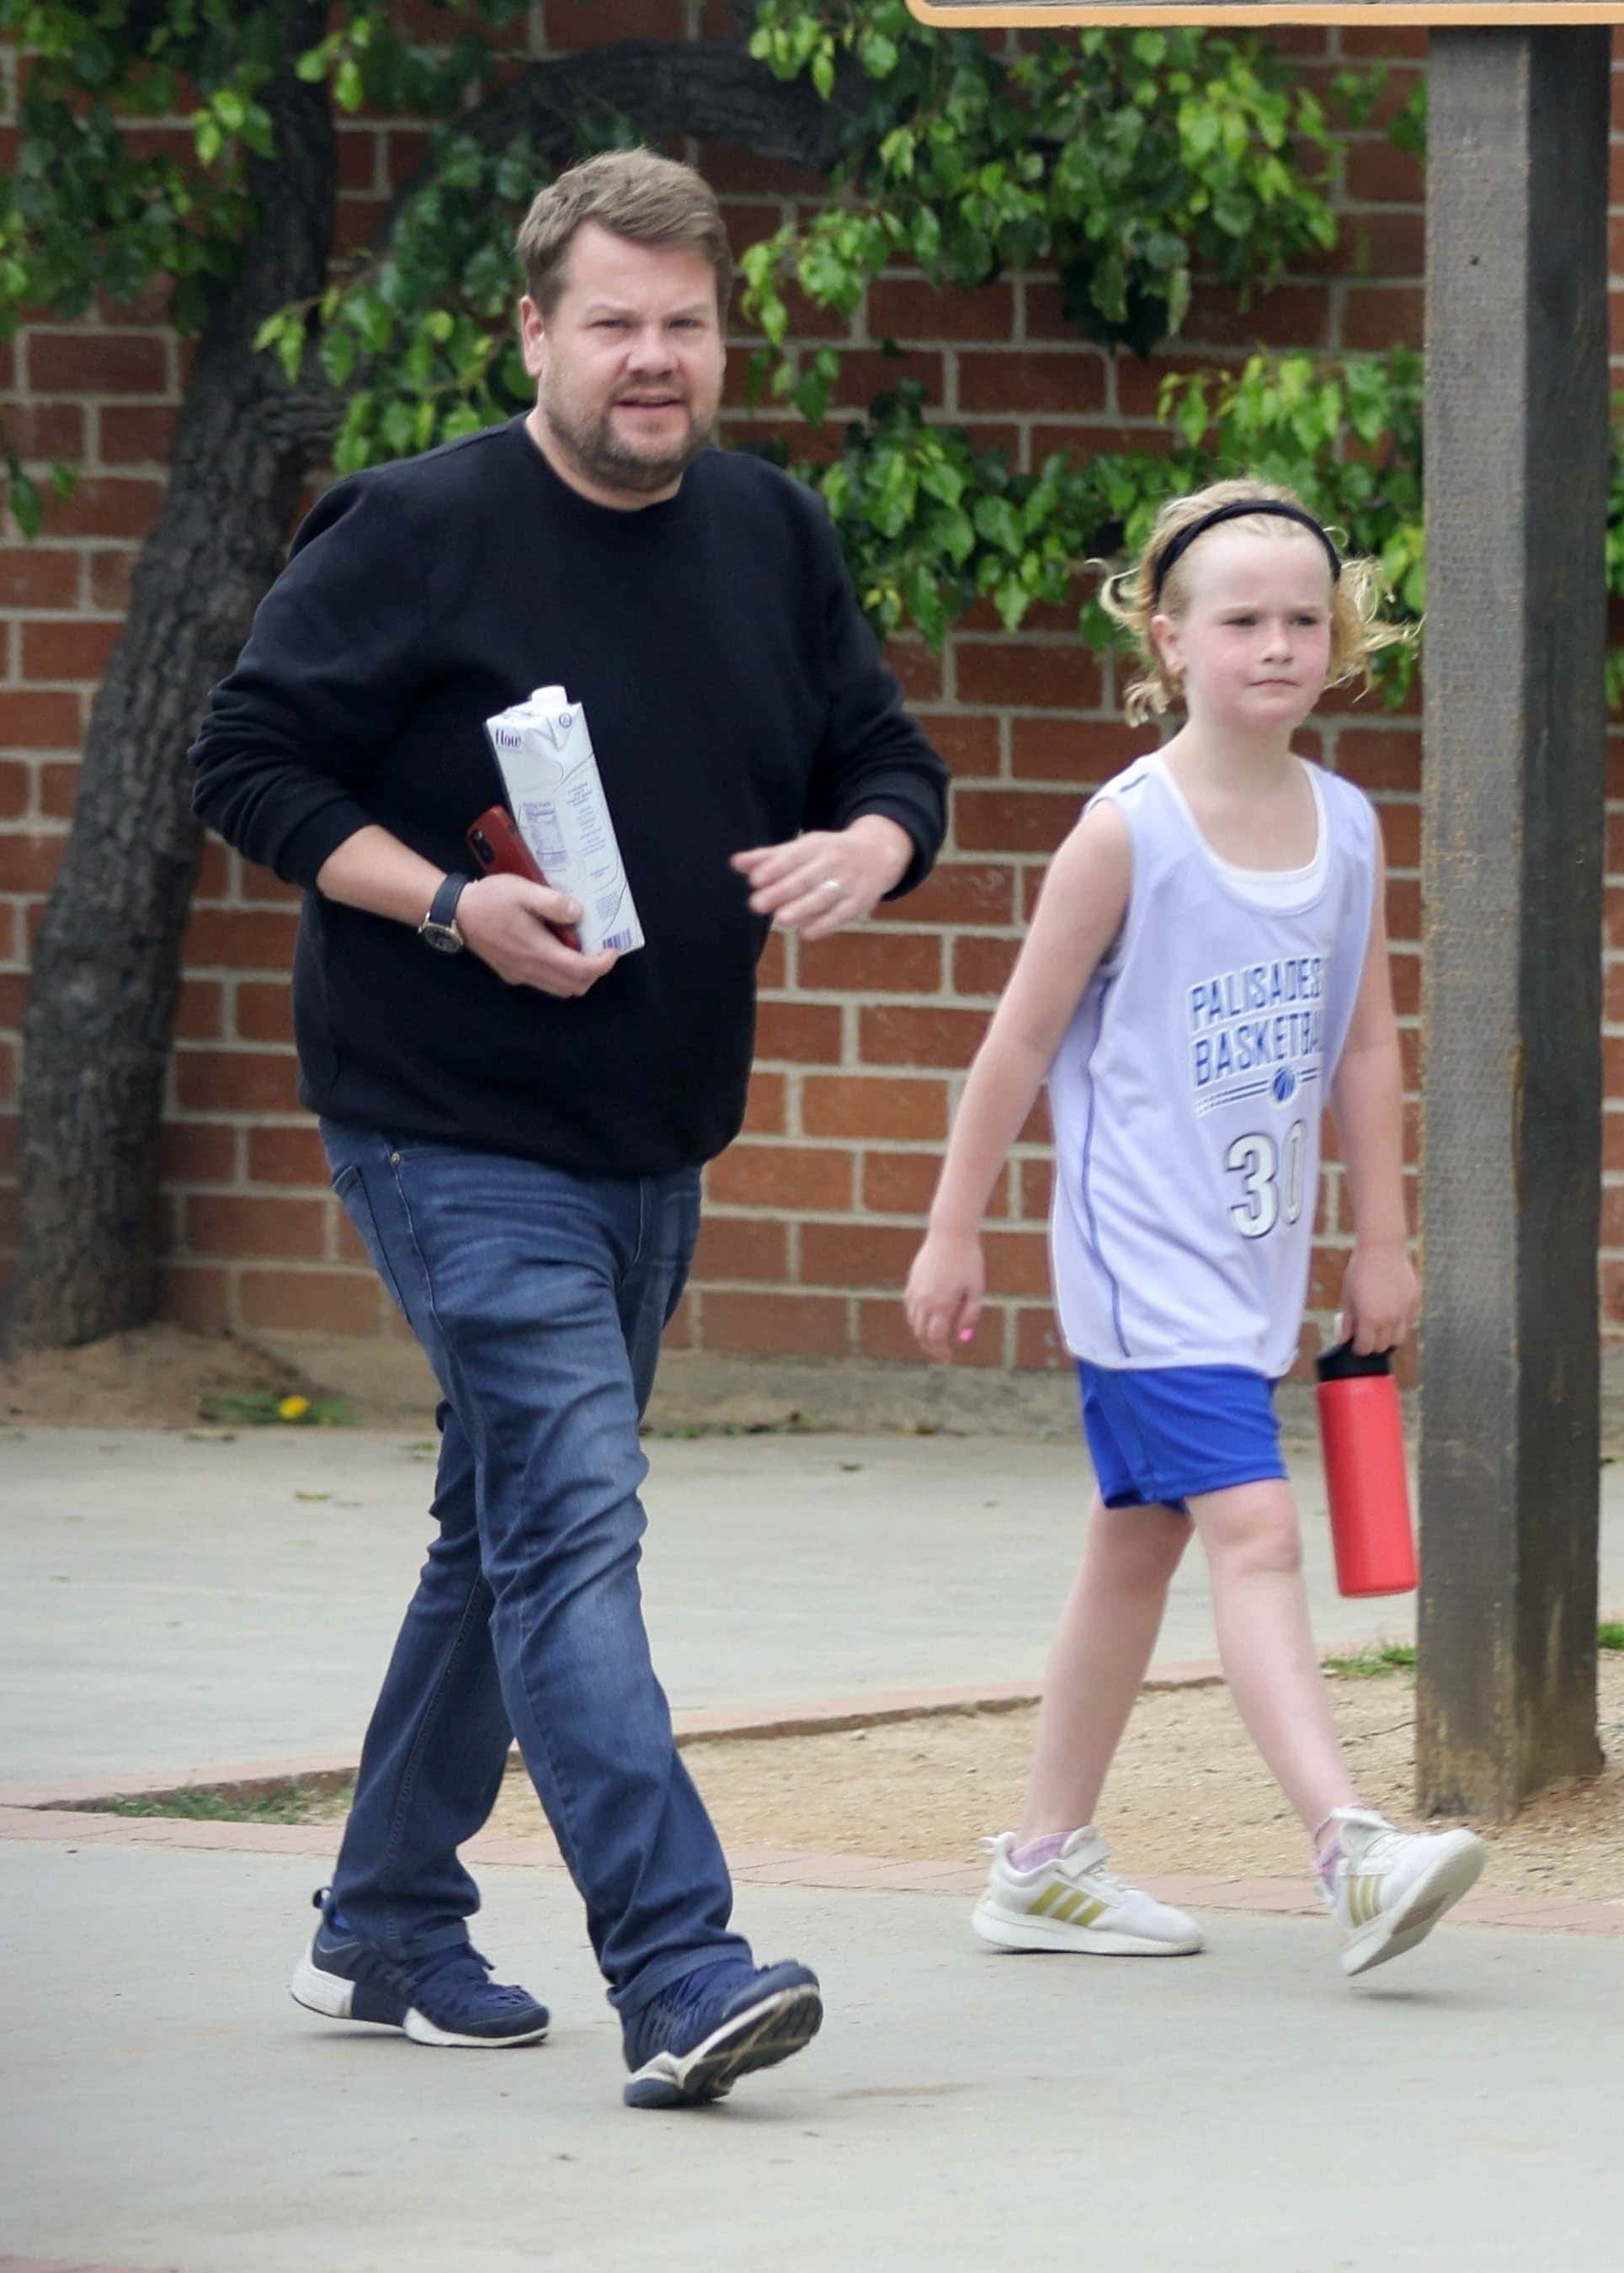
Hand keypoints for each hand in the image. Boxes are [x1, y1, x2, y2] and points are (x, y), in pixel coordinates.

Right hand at [456, 874, 617, 998]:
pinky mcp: (510, 973)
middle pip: (573, 986)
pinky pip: (543, 983)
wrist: (454, 913)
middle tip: (599, 949)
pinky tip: (556, 950)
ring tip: (581, 950)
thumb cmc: (489, 900)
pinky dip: (558, 974)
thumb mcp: (523, 891)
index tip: (612, 949)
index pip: (581, 971)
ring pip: (559, 988)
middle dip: (593, 972)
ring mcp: (519, 975)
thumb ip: (553, 903)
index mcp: (538, 951)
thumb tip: (578, 914)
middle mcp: (530, 970)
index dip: (602, 964)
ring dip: (576, 975)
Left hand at [731, 815, 911, 939]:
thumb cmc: (829, 852)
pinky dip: (825, 924)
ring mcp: (848, 883)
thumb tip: (735, 863)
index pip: (793, 857)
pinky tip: (806, 933)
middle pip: (805, 878)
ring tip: (781, 919)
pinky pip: (842, 914)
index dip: (774, 868)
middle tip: (757, 904)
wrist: (878, 853)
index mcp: (815, 846)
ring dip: (803, 908)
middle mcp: (833, 863)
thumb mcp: (802, 848)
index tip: (754, 880)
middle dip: (782, 891)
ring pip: (824, 896)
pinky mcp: (860, 902)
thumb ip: (769, 857)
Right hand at [905, 1228, 984, 1361]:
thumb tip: (963, 1336)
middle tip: (941, 1352)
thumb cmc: (968, 1261)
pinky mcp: (912, 1282)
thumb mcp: (976, 1289)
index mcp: (942, 1305)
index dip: (941, 1352)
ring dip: (922, 1334)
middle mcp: (925, 1301)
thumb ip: (970, 1314)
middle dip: (930, 1347)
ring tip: (934, 1338)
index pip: (936, 1338)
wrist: (950, 1234)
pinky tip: (925, 1319)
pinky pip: (910, 1307)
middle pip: (921, 1333)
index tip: (947, 1358)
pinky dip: (916, 1319)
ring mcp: (916, 1291)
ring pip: (913, 1322)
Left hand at [1339, 1239, 1418, 1355]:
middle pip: (1383, 1346)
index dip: (1358, 1349)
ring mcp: (1405, 1311)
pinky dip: (1402, 1324)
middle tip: (1365, 1337)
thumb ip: (1348, 1321)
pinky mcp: (1415, 1302)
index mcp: (1370, 1319)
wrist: (1382, 1249)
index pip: (1366, 1348)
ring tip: (1380, 1329)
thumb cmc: (1360, 1271)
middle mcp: (1390, 1319)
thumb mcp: (1348, 1296)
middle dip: (1372, 1345)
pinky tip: (1392, 1315)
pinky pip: (1410, 1322)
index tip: (1355, 1345)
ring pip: (1399, 1338)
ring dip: (1388, 1338)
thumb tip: (1343, 1339)